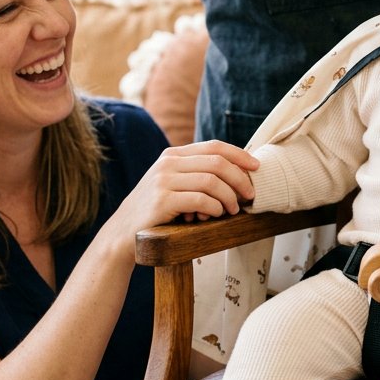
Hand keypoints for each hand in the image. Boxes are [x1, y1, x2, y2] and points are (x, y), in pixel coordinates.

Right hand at [104, 141, 259, 263]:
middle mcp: (168, 163)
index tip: (256, 167)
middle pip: (217, 162)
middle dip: (239, 178)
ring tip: (233, 210)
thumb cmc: (156, 210)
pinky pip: (200, 200)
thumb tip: (239, 172)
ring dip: (229, 197)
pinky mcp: (162, 200)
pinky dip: (214, 208)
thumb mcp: (173, 183)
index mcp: (173, 155)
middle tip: (249, 195)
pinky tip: (215, 216)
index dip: (239, 155)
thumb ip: (196, 173)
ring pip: (211, 181)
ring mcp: (163, 181)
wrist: (123, 232)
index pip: (214, 146)